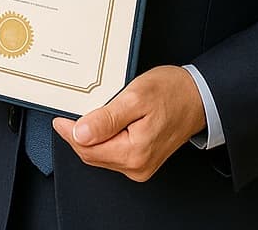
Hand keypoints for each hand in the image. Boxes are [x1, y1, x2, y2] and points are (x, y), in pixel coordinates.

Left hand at [52, 66, 206, 180]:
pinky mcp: (142, 159)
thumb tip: (79, 133)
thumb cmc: (171, 92)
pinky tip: (102, 122)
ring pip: (101, 154)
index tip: (59, 118)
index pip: (88, 149)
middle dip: (78, 135)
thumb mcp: (134, 98)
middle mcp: (137, 165)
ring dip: (90, 136)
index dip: (69, 133)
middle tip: (71, 111)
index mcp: (134, 152)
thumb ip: (106, 119)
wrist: (198, 97)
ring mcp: (140, 165)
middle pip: (92, 154)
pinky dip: (102, 138)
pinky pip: (113, 152)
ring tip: (88, 113)